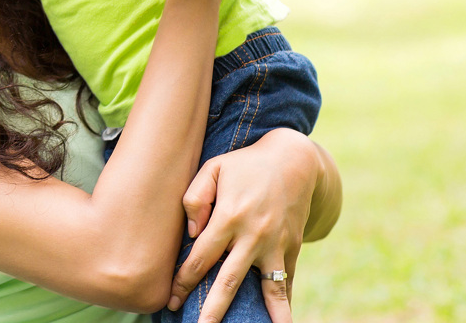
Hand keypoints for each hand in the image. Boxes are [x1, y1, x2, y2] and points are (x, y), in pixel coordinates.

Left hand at [167, 129, 322, 322]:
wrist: (294, 160)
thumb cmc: (245, 165)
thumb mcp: (214, 167)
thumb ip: (195, 197)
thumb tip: (191, 232)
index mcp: (229, 216)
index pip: (201, 258)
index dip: (184, 281)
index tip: (172, 300)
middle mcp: (253, 234)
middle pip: (229, 280)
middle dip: (213, 310)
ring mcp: (276, 243)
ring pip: (268, 287)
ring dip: (265, 315)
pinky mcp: (292, 247)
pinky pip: (287, 280)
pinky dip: (284, 303)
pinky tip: (281, 322)